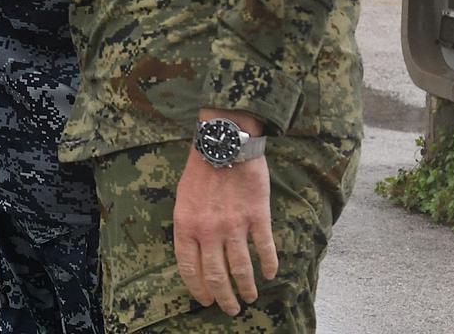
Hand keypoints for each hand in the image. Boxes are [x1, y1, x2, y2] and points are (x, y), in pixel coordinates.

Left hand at [173, 114, 276, 317]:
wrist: (224, 144)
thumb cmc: (200, 171)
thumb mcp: (182, 200)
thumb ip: (188, 228)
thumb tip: (195, 256)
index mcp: (186, 226)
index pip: (190, 269)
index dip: (198, 289)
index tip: (206, 300)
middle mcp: (208, 231)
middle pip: (216, 276)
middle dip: (224, 298)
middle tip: (231, 309)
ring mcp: (234, 225)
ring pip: (242, 269)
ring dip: (247, 288)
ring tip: (251, 297)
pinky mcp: (257, 217)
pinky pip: (265, 249)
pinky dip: (269, 265)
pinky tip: (271, 274)